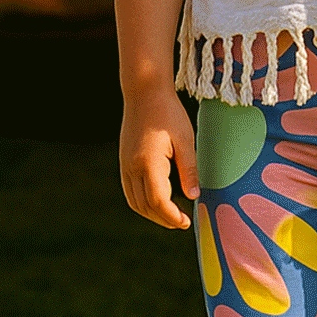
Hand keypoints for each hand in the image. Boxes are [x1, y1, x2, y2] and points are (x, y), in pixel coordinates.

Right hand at [119, 87, 198, 229]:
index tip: (186, 223)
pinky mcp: (123, 162)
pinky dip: (143, 203)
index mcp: (148, 162)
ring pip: (134, 202)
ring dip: (152, 213)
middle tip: (182, 223)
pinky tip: (158, 202)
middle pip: (145, 206)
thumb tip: (194, 196)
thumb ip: (189, 169)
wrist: (144, 93)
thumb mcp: (185, 140)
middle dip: (163, 219)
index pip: (158, 201)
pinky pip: (130, 191)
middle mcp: (132, 167)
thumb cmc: (168, 113)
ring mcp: (125, 165)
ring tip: (172, 216)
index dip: (171, 216)